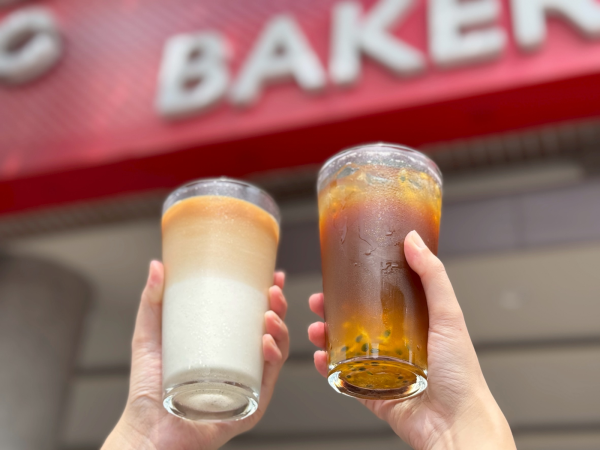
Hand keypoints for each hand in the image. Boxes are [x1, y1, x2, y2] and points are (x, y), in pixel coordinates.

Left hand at [103, 261, 289, 449]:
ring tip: (269, 314)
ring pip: (276, 353)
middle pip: (270, 331)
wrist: (145, 431)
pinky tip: (266, 343)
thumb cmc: (147, 390)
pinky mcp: (249, 405)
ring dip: (280, 329)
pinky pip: (269, 380)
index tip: (273, 274)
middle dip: (278, 308)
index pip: (252, 316)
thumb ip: (152, 301)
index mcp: (223, 346)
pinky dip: (273, 359)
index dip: (267, 295)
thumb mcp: (149, 336)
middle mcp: (239, 364)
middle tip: (273, 291)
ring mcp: (246, 384)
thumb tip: (158, 266)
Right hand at [308, 231, 515, 449]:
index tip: (339, 275)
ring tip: (315, 331)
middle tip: (317, 302)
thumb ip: (433, 276)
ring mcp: (383, 369)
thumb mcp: (449, 315)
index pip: (380, 298)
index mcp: (414, 324)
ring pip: (345, 348)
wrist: (457, 425)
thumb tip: (414, 240)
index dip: (357, 285)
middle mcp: (397, 345)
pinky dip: (328, 368)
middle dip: (332, 311)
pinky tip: (320, 359)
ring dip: (325, 337)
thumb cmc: (461, 374)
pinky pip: (344, 379)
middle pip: (356, 321)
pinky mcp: (373, 393)